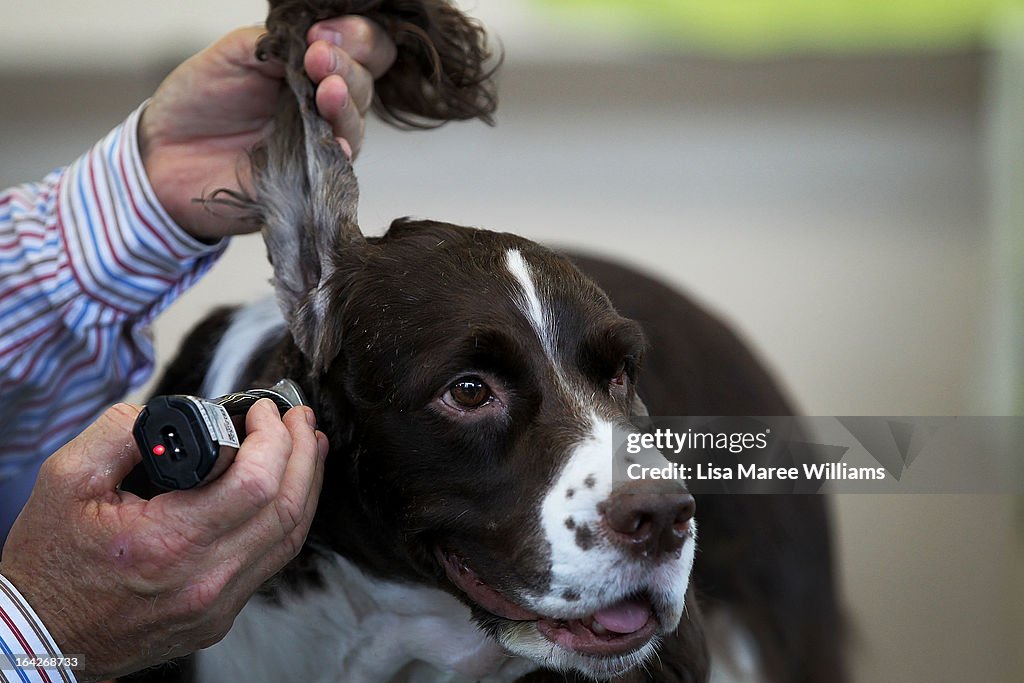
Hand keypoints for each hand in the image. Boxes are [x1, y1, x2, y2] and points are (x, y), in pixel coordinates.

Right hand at [0, 400, 327, 680]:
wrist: (40, 636)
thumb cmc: (50, 564)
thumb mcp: (67, 479)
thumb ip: (123, 431)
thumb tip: (181, 413)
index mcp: (168, 544)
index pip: (256, 483)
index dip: (273, 437)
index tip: (264, 410)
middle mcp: (204, 580)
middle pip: (287, 506)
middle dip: (303, 451)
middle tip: (300, 418)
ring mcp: (218, 604)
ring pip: (290, 536)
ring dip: (307, 482)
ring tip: (310, 444)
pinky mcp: (220, 615)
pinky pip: (272, 560)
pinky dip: (288, 517)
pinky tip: (288, 489)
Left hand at [139, 17, 396, 239]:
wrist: (164, 152)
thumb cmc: (199, 102)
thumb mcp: (234, 54)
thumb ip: (276, 42)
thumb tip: (314, 41)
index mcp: (312, 69)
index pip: (361, 50)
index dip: (355, 38)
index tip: (320, 35)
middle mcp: (324, 106)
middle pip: (363, 86)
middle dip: (346, 67)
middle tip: (319, 58)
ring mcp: (320, 144)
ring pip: (354, 125)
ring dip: (346, 105)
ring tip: (327, 91)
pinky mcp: (309, 181)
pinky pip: (335, 170)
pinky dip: (339, 154)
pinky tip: (336, 143)